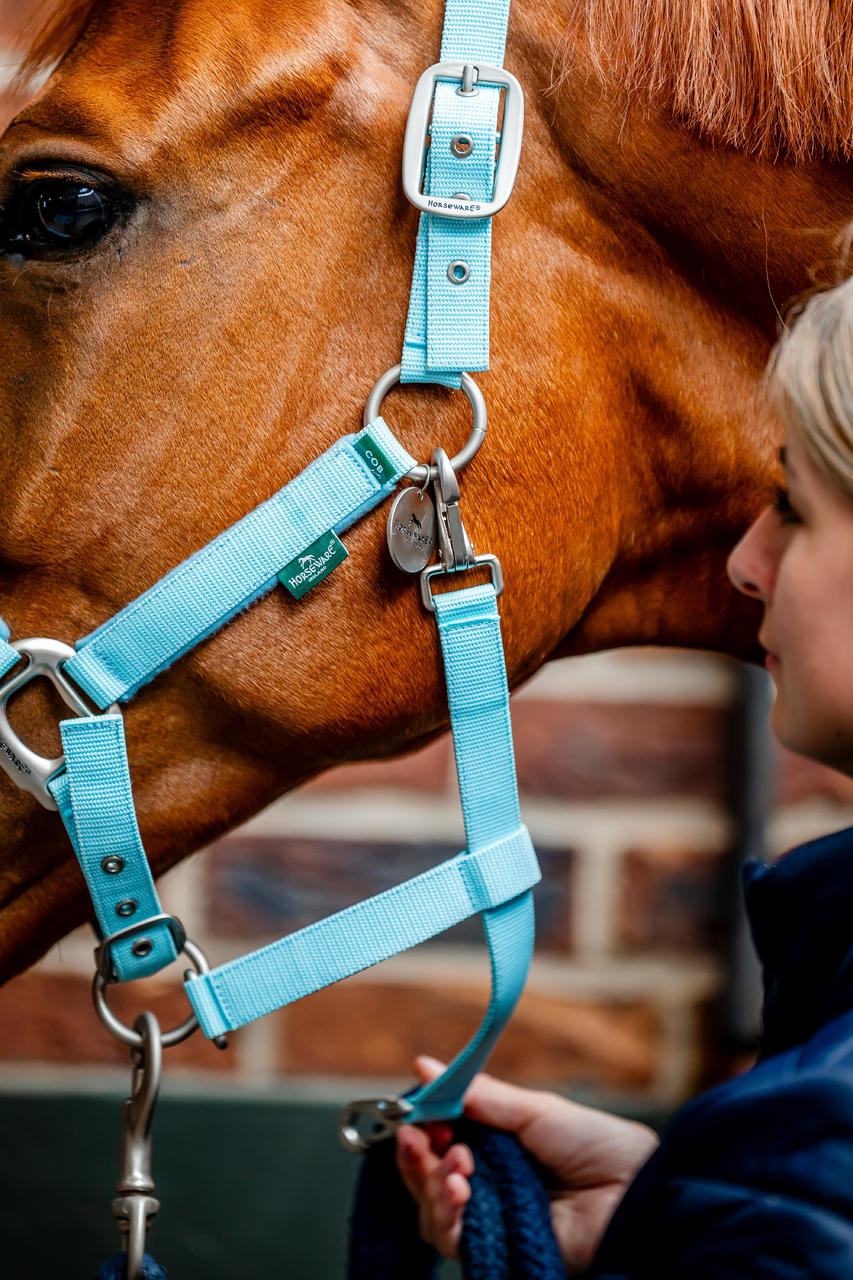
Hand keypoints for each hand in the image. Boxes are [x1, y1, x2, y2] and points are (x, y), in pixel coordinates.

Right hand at [395, 1056, 658, 1275]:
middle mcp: (489, 1184)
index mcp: (496, 1146)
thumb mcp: (535, 1111)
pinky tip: (457, 1190)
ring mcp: (492, 1220)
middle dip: (416, 1157)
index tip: (414, 1113)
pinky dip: (446, 1215)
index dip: (421, 1128)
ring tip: (456, 1167)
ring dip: (430, 1184)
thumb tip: (424, 1066)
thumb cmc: (598, 1145)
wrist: (637, 1192)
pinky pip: (454, 1240)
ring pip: (432, 1211)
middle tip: (418, 1138)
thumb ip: (478, 1096)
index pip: (439, 1139)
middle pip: (427, 1178)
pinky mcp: (499, 1251)